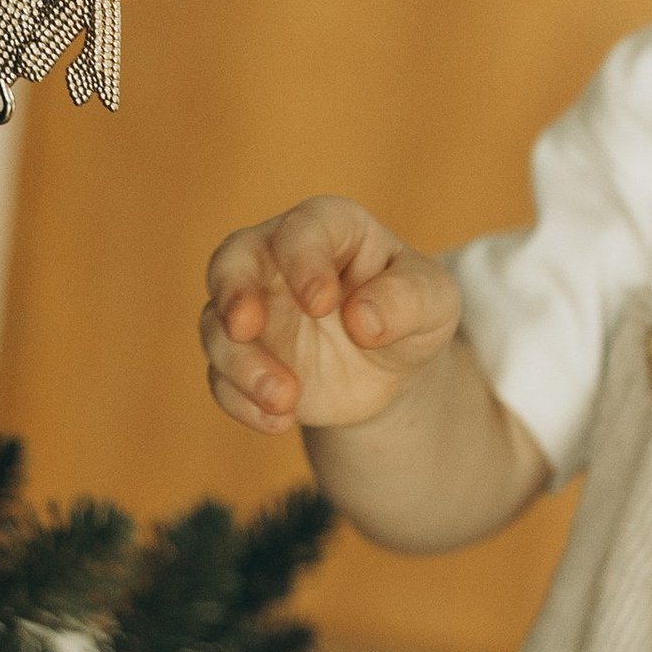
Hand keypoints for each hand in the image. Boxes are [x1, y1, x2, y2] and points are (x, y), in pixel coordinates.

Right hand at [201, 199, 462, 434]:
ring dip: (242, 364)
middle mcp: (276, 260)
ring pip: (217, 327)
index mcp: (329, 230)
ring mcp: (254, 311)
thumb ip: (408, 300)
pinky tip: (278, 421)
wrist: (390, 369)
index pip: (303, 230)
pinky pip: (221, 378)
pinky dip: (241, 401)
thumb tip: (362, 320)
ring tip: (285, 399)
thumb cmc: (411, 313)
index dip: (304, 261)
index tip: (321, 303)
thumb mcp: (434, 302)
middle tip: (244, 326)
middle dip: (233, 292)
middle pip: (232, 260)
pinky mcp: (244, 358)